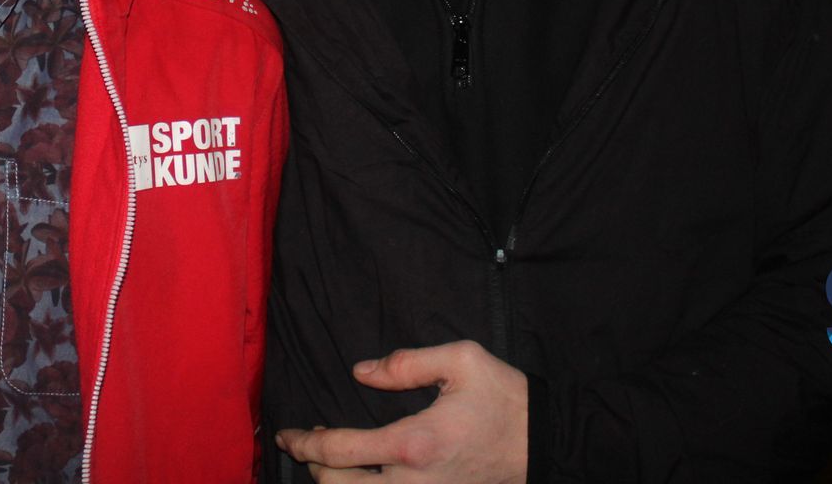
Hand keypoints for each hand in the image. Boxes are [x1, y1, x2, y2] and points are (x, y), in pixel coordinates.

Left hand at [274, 341, 526, 482]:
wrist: (541, 441)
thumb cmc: (503, 397)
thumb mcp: (462, 360)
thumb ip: (406, 364)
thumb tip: (362, 372)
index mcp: (414, 443)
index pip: (340, 451)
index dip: (305, 443)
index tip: (289, 433)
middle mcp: (413, 482)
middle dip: (313, 466)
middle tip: (305, 444)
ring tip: (328, 461)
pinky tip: (359, 475)